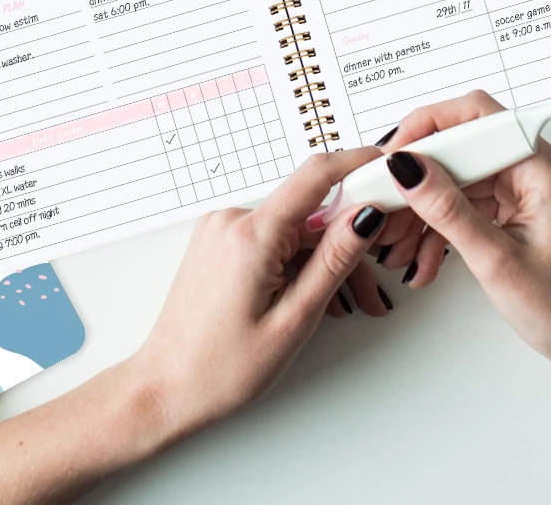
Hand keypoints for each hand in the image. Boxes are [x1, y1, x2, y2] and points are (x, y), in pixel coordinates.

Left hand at [132, 148, 387, 441]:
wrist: (165, 386)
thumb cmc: (220, 367)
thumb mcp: (294, 319)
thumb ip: (334, 260)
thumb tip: (366, 215)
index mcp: (251, 235)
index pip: (315, 174)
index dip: (357, 163)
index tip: (385, 166)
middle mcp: (232, 220)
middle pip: (311, 213)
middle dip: (346, 246)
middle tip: (370, 294)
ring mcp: (221, 228)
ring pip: (294, 229)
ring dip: (321, 261)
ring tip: (337, 308)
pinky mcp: (219, 240)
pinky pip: (271, 237)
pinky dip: (295, 261)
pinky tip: (305, 295)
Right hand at [382, 90, 550, 380]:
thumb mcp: (497, 261)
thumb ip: (448, 210)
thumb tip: (407, 168)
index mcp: (544, 166)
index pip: (475, 115)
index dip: (426, 128)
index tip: (391, 157)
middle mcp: (537, 165)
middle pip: (459, 145)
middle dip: (417, 179)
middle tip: (384, 204)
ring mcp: (526, 185)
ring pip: (457, 175)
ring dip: (423, 208)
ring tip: (399, 245)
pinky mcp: (517, 204)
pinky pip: (466, 199)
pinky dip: (441, 224)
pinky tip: (423, 256)